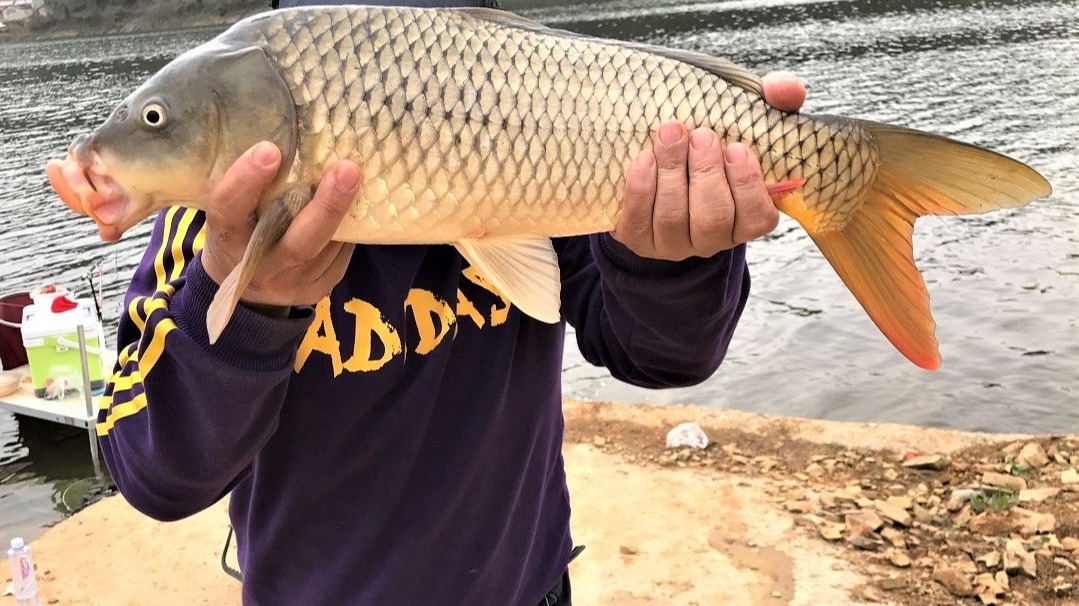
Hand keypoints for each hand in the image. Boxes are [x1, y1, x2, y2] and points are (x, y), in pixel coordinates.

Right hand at [201, 141, 359, 308]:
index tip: (270, 149)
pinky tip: (351, 207)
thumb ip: (251, 188)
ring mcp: (291, 286)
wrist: (246, 289)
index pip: (229, 210)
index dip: (246, 181)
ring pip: (327, 248)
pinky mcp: (317, 291)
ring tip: (355, 177)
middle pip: (299, 243)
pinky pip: (341, 256)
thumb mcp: (232, 211)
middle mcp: (258, 269)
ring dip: (344, 212)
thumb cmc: (239, 233)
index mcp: (226, 241)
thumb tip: (291, 136)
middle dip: (327, 206)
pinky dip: (348, 229)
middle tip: (348, 169)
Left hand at [612, 71, 806, 260]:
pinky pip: (638, 221)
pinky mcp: (637, 238)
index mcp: (745, 218)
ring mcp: (672, 243)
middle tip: (702, 136)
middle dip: (707, 174)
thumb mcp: (746, 120)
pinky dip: (641, 188)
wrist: (659, 161)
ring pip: (673, 219)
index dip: (748, 186)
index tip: (737, 148)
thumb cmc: (711, 143)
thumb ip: (776, 101)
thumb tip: (787, 90)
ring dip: (672, 173)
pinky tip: (644, 158)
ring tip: (670, 134)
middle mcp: (711, 239)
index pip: (757, 218)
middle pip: (713, 218)